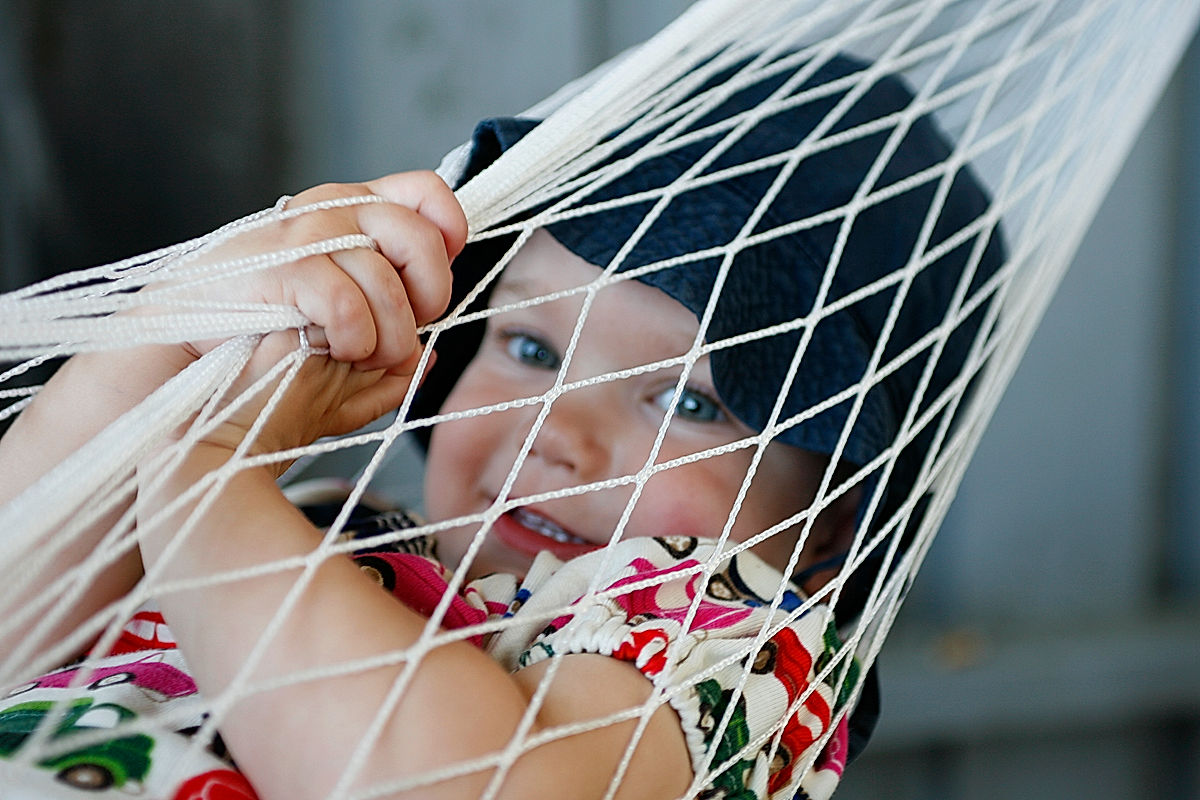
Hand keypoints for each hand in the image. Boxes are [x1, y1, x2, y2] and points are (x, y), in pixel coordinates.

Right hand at [173, 171, 466, 458]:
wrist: (180, 364)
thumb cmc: (257, 356)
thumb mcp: (337, 356)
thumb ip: (385, 358)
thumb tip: (431, 359)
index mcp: (350, 214)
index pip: (423, 191)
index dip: (449, 231)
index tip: (439, 277)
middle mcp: (331, 209)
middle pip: (419, 235)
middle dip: (429, 296)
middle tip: (405, 333)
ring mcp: (303, 232)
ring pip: (386, 277)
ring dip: (391, 334)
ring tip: (365, 356)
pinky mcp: (280, 264)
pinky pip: (346, 300)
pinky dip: (354, 336)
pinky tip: (336, 350)